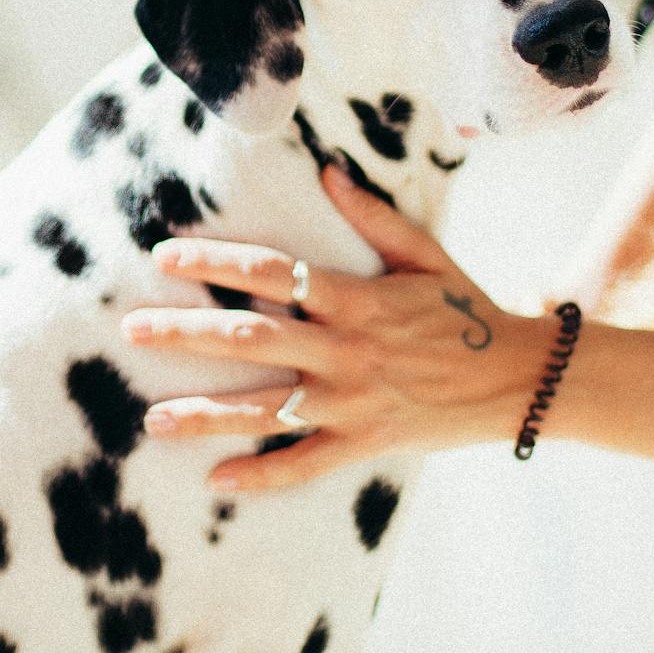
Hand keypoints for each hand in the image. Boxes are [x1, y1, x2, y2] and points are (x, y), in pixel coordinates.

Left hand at [121, 164, 554, 490]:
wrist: (520, 377)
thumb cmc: (468, 309)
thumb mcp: (425, 254)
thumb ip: (372, 217)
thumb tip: (325, 171)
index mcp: (357, 298)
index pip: (272, 274)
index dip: (216, 263)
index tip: (165, 257)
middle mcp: (347, 350)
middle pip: (252, 340)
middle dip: (187, 335)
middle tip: (132, 332)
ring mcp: (353, 401)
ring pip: (268, 408)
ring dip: (207, 414)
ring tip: (153, 419)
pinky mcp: (365, 442)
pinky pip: (305, 464)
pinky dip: (263, 476)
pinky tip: (217, 481)